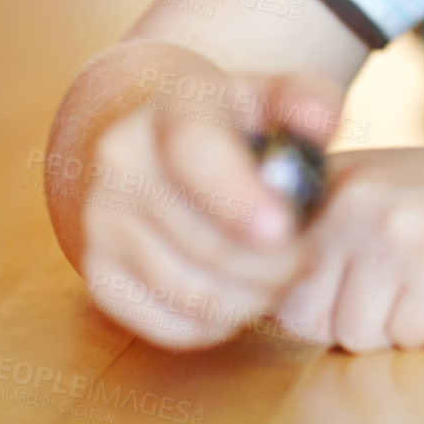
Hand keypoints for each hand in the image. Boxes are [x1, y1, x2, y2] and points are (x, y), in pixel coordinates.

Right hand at [79, 72, 341, 349]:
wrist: (155, 146)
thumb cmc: (230, 126)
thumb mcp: (269, 97)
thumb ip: (306, 100)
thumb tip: (323, 121)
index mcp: (167, 110)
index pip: (196, 154)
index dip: (238, 198)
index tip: (283, 229)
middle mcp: (120, 164)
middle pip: (204, 241)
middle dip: (274, 263)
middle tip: (306, 256)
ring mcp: (101, 223)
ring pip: (191, 292)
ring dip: (253, 298)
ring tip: (279, 275)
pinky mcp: (99, 276)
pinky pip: (171, 326)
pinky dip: (219, 323)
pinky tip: (240, 293)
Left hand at [273, 132, 423, 352]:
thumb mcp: (386, 195)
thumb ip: (326, 239)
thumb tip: (260, 304)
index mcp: (330, 179)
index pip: (277, 279)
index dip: (321, 302)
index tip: (370, 287)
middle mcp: (352, 198)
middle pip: (309, 316)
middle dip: (359, 320)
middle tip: (417, 283)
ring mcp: (393, 228)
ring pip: (357, 334)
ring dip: (403, 328)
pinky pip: (411, 339)